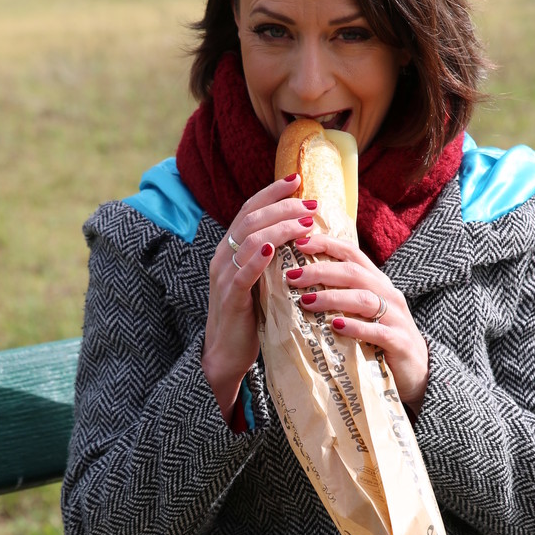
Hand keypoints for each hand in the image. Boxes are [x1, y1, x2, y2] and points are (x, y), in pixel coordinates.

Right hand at [202, 172, 319, 421]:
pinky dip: (259, 258)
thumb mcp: (261, 281)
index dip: (271, 192)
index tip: (297, 179)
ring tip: (305, 222)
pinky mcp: (231, 298)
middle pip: (252, 219)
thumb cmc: (250, 318)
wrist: (227, 355)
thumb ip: (272, 259)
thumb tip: (303, 236)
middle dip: (282, 206)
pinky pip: (243, 272)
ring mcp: (225, 277)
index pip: (250, 209)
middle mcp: (223, 257)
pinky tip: (276, 248)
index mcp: (230, 249)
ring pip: (250, 240)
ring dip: (280, 227)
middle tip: (311, 203)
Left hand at [283, 234, 429, 414]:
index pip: (353, 253)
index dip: (327, 244)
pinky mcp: (399, 342)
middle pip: (354, 273)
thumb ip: (341, 298)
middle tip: (293, 277)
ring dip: (332, 298)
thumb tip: (300, 289)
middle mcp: (389, 294)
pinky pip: (376, 331)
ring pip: (364, 299)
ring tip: (306, 302)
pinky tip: (335, 326)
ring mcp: (396, 318)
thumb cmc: (383, 341)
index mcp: (378, 283)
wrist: (419, 372)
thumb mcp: (364, 314)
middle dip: (321, 271)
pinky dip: (355, 327)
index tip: (299, 243)